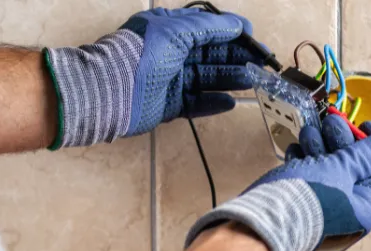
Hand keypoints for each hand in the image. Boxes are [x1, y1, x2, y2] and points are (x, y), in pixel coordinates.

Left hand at [44, 7, 263, 147]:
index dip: (230, 32)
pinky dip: (212, 102)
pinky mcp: (169, 105)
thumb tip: (237, 24)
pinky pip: (196, 103)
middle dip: (236, 57)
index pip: (206, 28)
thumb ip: (209, 27)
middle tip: (260, 63)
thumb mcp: (176, 30)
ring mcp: (170, 80)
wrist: (110, 90)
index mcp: (170, 29)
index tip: (252, 37)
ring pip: (206, 78)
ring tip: (252, 81)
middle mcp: (171, 53)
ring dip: (229, 78)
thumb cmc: (141, 54)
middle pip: (210, 54)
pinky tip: (230, 102)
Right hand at [185, 116, 370, 250]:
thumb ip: (364, 156)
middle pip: (356, 169)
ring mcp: (321, 209)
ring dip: (321, 145)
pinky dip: (304, 159)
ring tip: (309, 133)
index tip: (365, 128)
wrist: (259, 223)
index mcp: (365, 210)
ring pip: (329, 169)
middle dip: (344, 141)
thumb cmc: (304, 199)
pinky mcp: (299, 204)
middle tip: (332, 123)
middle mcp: (346, 213)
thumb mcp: (341, 170)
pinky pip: (308, 177)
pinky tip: (296, 151)